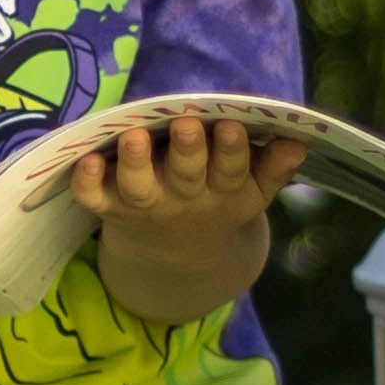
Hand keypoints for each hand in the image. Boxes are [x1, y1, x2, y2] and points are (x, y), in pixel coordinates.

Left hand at [70, 116, 307, 325]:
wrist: (177, 261)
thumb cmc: (217, 203)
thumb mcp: (252, 192)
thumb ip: (273, 168)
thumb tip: (299, 141)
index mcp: (222, 191)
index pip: (231, 171)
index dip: (231, 150)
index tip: (231, 124)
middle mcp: (184, 198)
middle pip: (186, 175)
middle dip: (187, 149)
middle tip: (185, 123)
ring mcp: (146, 204)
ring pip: (138, 186)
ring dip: (135, 162)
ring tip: (135, 136)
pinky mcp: (112, 208)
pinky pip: (95, 198)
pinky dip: (87, 183)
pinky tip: (85, 159)